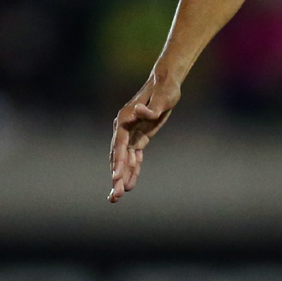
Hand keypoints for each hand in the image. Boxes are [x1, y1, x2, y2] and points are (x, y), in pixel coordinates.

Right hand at [109, 69, 182, 202]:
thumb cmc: (165, 90)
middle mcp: (124, 128)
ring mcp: (130, 134)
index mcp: (125, 119)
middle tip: (115, 196)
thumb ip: (151, 108)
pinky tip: (130, 185)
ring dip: (121, 178)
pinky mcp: (139, 137)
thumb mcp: (162, 98)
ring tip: (117, 197)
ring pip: (125, 160)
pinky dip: (132, 171)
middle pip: (118, 156)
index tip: (116, 178)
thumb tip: (138, 112)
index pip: (119, 144)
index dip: (118, 162)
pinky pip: (134, 158)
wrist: (166, 84)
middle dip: (117, 176)